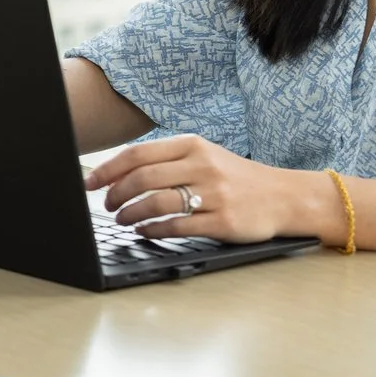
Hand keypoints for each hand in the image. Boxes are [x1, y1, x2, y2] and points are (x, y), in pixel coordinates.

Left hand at [82, 133, 327, 244]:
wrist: (286, 196)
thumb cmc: (236, 177)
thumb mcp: (205, 155)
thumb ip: (167, 160)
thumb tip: (117, 171)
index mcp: (193, 145)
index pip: (138, 154)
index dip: (107, 170)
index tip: (89, 183)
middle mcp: (203, 166)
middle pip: (142, 178)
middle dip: (115, 194)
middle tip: (106, 205)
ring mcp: (215, 194)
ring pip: (156, 202)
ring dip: (130, 213)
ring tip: (122, 219)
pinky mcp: (224, 221)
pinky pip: (177, 226)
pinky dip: (152, 229)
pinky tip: (144, 231)